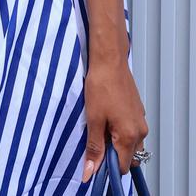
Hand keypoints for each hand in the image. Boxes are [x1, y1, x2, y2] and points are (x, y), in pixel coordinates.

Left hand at [82, 55, 147, 179]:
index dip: (107, 166)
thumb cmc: (101, 85)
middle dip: (111, 153)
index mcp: (130, 136)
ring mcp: (140, 120)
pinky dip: (118, 129)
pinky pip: (130, 129)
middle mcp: (140, 131)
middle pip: (127, 155)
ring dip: (114, 140)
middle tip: (94, 138)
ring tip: (98, 124)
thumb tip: (90, 170)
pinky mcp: (137, 111)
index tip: (93, 160)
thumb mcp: (93, 118)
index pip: (122, 166)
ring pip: (129, 142)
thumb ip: (94, 147)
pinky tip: (105, 115)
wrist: (109, 60)